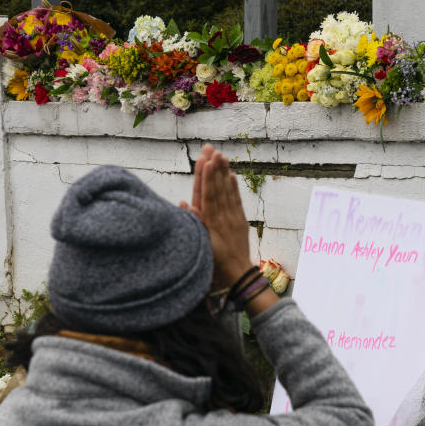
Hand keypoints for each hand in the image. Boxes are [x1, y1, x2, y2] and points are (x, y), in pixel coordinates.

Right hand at [181, 145, 253, 287]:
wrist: (237, 277)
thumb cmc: (214, 264)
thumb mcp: (201, 245)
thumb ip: (195, 223)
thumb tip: (183, 203)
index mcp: (211, 223)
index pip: (208, 195)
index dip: (205, 177)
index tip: (205, 161)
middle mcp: (223, 218)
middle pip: (217, 189)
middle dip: (214, 168)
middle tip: (212, 149)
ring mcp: (233, 219)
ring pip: (228, 192)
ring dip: (224, 173)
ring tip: (221, 156)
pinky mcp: (241, 222)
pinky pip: (237, 201)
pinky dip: (234, 188)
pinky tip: (231, 175)